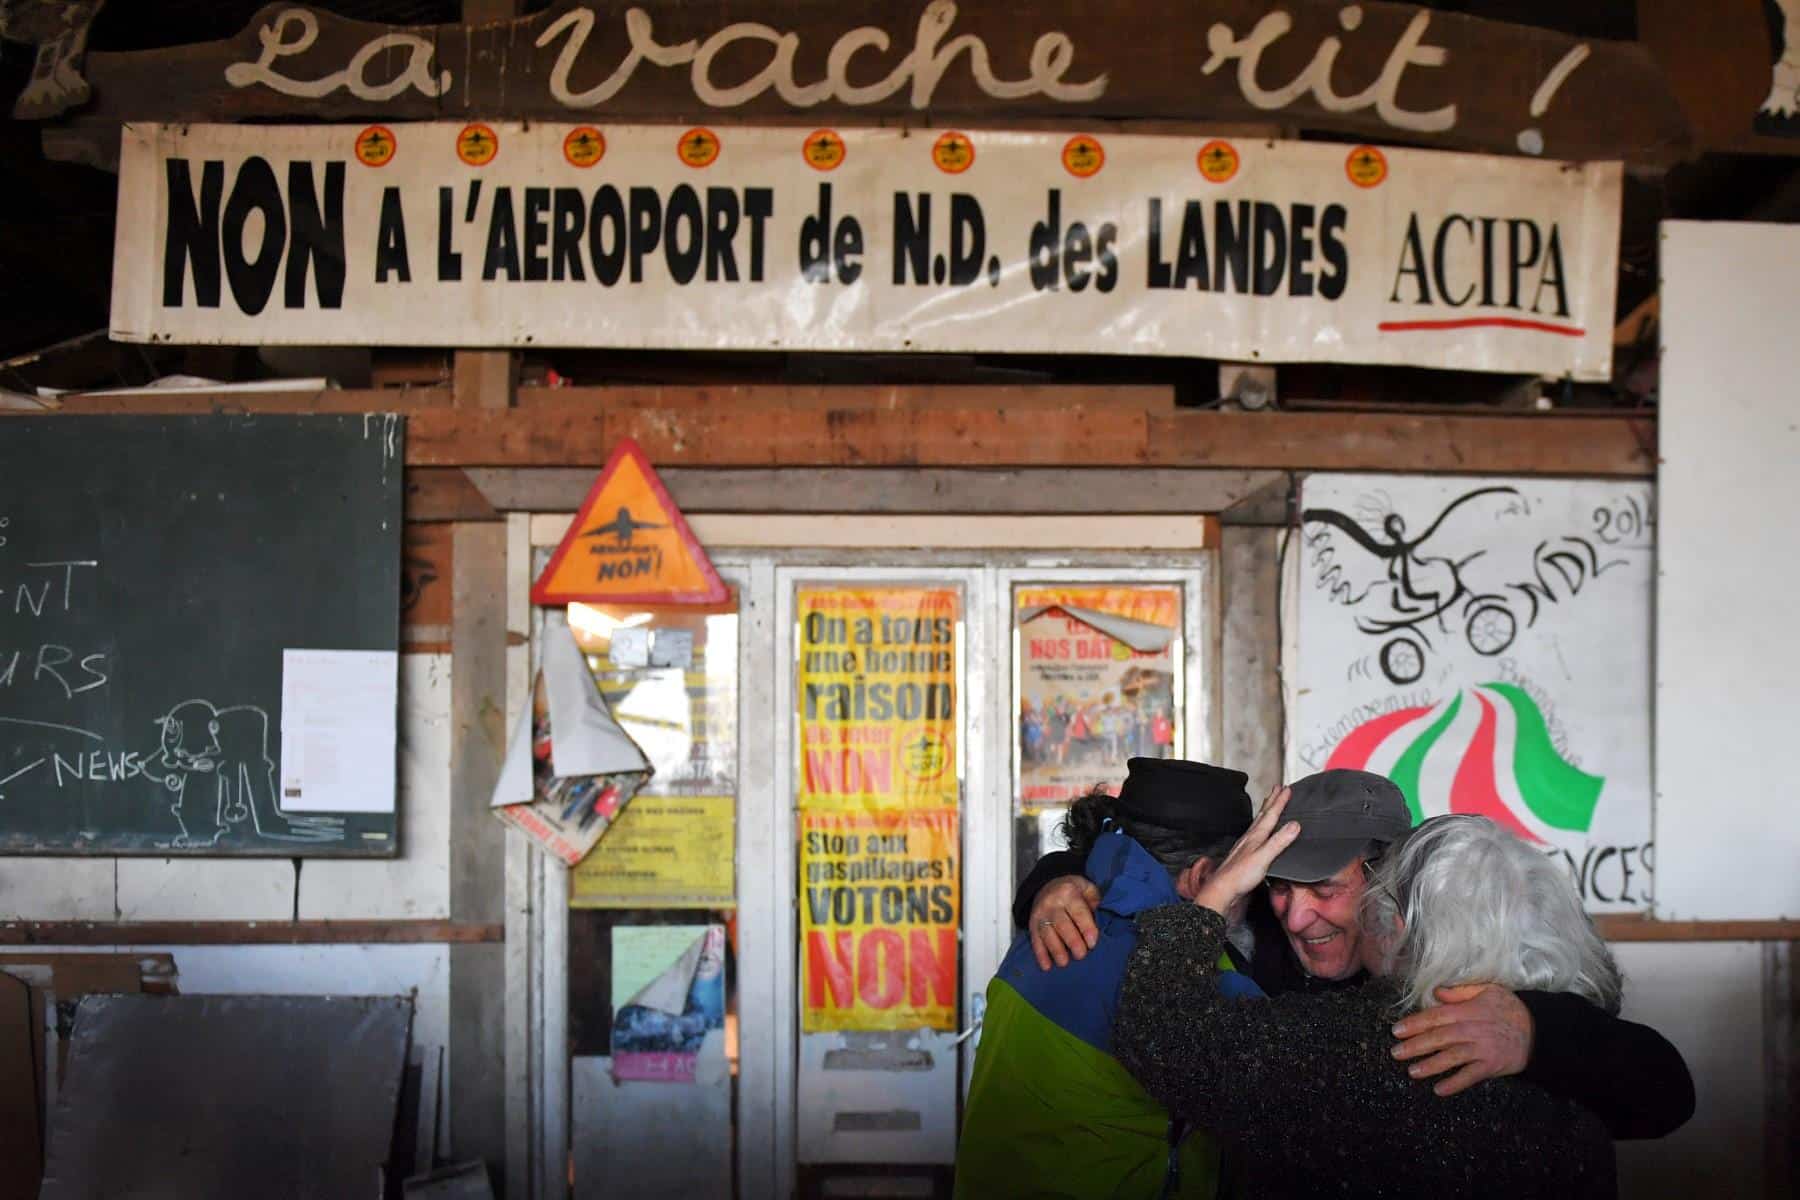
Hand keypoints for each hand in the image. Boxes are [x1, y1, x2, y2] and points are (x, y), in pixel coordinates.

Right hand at [1029, 875, 1100, 969]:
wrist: (1048, 884)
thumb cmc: (1072, 890)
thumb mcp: (1087, 887)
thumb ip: (1095, 901)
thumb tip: (1100, 919)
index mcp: (1068, 893)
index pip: (1078, 912)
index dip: (1086, 928)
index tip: (1092, 943)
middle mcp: (1052, 903)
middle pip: (1062, 925)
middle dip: (1072, 942)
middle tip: (1081, 955)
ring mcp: (1040, 915)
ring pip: (1047, 934)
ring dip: (1055, 950)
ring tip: (1064, 962)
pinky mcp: (1032, 925)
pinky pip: (1035, 940)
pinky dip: (1040, 954)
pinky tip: (1046, 966)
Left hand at [1194, 786, 1299, 917]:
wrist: (1222, 889)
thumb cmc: (1240, 875)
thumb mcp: (1264, 857)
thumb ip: (1279, 841)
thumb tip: (1295, 825)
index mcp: (1256, 836)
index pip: (1270, 814)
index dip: (1279, 801)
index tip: (1287, 789)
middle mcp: (1250, 837)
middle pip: (1263, 814)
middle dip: (1271, 800)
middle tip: (1277, 788)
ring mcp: (1246, 845)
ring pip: (1258, 822)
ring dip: (1265, 811)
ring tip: (1269, 804)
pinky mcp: (1244, 855)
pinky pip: (1255, 833)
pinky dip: (1260, 826)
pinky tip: (1259, 832)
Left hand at [1391, 984, 1533, 1095]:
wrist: (1539, 1030)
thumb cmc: (1510, 1008)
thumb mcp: (1488, 990)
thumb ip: (1460, 991)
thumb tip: (1436, 992)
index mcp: (1467, 1011)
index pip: (1435, 1017)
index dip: (1414, 1024)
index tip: (1396, 1031)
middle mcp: (1472, 1030)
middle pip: (1438, 1038)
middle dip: (1415, 1046)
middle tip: (1396, 1053)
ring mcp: (1482, 1049)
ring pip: (1451, 1057)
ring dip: (1430, 1065)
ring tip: (1412, 1072)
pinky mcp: (1492, 1066)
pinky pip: (1470, 1076)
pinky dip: (1455, 1083)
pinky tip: (1439, 1090)